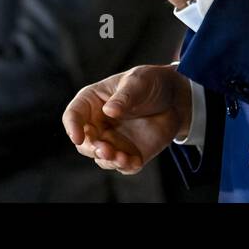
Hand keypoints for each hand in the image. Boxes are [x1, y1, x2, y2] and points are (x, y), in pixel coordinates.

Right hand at [62, 64, 192, 173]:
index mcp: (93, 101)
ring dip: (109, 160)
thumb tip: (109, 111)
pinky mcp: (128, 153)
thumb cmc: (151, 83)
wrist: (176, 99)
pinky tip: (135, 162)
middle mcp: (98, 123)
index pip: (73, 115)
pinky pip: (122, 166)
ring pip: (101, 157)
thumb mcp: (138, 82)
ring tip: (122, 158)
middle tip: (106, 150)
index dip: (72, 127)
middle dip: (92, 148)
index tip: (77, 137)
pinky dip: (126, 166)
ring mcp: (113, 140)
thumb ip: (124, 97)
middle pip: (84, 142)